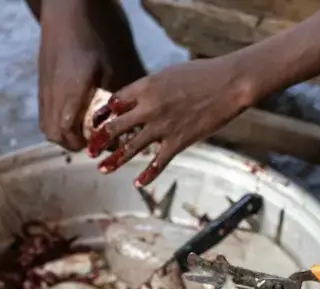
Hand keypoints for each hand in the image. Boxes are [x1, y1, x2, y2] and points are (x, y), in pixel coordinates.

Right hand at [37, 2, 113, 150]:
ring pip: (47, 128)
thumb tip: (122, 119)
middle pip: (55, 134)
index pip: (67, 129)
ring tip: (83, 133)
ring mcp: (45, 92)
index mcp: (71, 90)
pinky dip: (56, 126)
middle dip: (74, 144)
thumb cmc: (91, 39)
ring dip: (64, 137)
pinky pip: (43, 117)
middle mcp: (53, 94)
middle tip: (93, 142)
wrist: (64, 17)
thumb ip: (109, 95)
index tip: (100, 144)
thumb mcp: (107, 67)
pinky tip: (72, 121)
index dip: (82, 143)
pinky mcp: (41, 89)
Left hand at [87, 57, 254, 185]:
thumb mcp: (169, 74)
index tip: (95, 122)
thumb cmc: (203, 74)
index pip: (115, 103)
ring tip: (102, 169)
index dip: (103, 114)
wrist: (229, 84)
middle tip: (90, 149)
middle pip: (116, 127)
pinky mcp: (179, 141)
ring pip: (131, 147)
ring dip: (115, 160)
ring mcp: (163, 126)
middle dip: (100, 139)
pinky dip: (148, 174)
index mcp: (146, 87)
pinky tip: (138, 183)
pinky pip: (158, 162)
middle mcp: (149, 108)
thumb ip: (151, 88)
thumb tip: (140, 99)